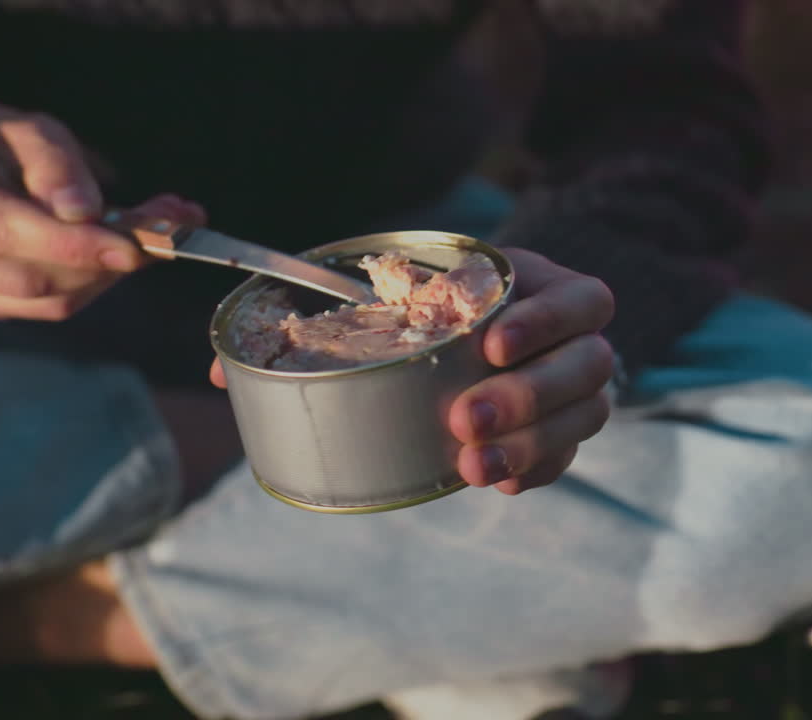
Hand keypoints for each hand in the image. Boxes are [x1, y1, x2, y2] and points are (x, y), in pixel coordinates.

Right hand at [0, 105, 203, 319]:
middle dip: (98, 261)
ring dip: (105, 274)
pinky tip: (115, 253)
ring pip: (46, 301)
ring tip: (147, 236)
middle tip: (158, 234)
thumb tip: (80, 211)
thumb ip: (54, 163)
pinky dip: (94, 283)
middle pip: (26, 277)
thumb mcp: (25, 129)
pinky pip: (50, 308)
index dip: (67, 243)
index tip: (129, 246)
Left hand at [209, 248, 615, 495]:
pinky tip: (498, 482)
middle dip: (528, 395)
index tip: (486, 345)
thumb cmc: (418, 302)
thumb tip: (223, 371)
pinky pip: (568, 455)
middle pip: (588, 364)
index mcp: (537, 283)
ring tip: (468, 467)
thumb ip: (319, 315)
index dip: (545, 321)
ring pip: (587, 414)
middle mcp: (570, 336)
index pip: (579, 297)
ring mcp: (573, 387)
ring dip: (531, 441)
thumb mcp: (382, 290)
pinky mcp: (561, 430)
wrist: (462, 331)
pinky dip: (538, 469)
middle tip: (463, 418)